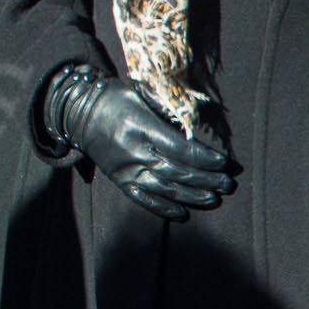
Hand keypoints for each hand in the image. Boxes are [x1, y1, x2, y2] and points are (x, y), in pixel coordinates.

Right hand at [44, 66, 234, 219]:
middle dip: (206, 180)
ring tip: (214, 199)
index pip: (179, 148)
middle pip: (176, 171)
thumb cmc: (117, 99)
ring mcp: (125, 168)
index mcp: (141, 127)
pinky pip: (142, 198)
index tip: (224, 162)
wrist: (80, 112)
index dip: (204, 158)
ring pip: (163, 188)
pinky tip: (182, 213)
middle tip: (228, 184)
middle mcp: (133, 151)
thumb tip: (192, 128)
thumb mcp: (141, 94)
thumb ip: (166, 110)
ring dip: (191, 197)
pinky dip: (163, 208)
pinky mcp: (118, 180)